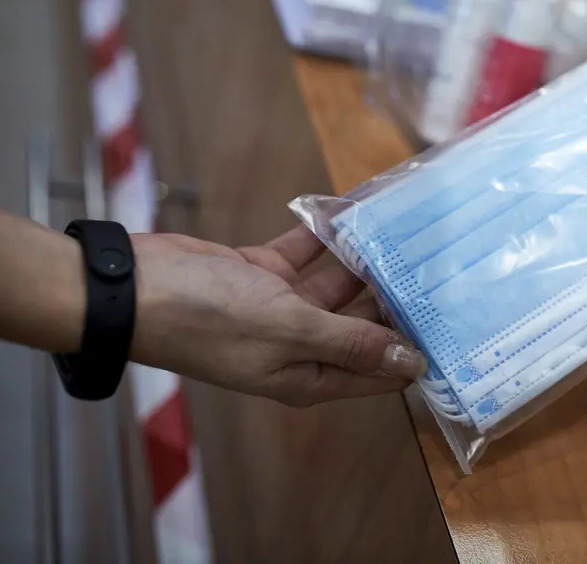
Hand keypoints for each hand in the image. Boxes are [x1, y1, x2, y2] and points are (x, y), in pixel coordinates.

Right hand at [128, 226, 426, 406]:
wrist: (134, 287)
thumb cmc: (209, 318)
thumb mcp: (289, 331)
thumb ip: (351, 342)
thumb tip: (410, 365)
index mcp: (310, 375)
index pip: (378, 370)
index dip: (413, 350)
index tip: (452, 322)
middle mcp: (300, 345)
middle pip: (364, 322)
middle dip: (396, 296)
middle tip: (439, 262)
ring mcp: (280, 308)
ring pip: (339, 283)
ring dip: (366, 260)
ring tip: (408, 231)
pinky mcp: (262, 274)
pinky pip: (307, 254)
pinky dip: (327, 236)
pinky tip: (357, 212)